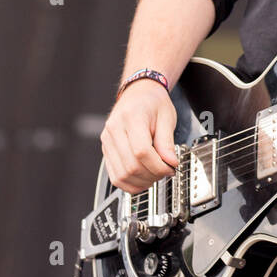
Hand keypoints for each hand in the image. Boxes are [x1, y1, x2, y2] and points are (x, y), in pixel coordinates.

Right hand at [101, 79, 178, 193]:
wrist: (138, 93)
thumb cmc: (152, 102)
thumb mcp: (166, 117)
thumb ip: (167, 141)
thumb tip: (170, 163)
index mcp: (131, 117)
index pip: (141, 151)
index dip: (158, 165)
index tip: (171, 167)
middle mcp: (114, 129)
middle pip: (131, 166)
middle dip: (152, 175)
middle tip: (165, 172)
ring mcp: (107, 140)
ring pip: (121, 174)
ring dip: (141, 182)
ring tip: (155, 175)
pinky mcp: (106, 150)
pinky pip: (114, 175)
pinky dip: (129, 183)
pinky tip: (142, 179)